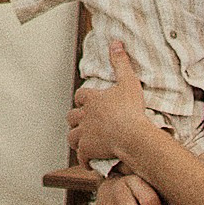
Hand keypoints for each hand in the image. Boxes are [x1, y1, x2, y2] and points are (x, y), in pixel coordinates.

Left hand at [67, 38, 156, 171]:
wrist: (132, 135)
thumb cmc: (131, 109)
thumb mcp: (128, 82)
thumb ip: (121, 63)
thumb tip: (116, 42)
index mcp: (92, 99)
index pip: (80, 96)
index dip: (83, 99)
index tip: (88, 102)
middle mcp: (84, 116)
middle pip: (72, 117)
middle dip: (76, 119)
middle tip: (84, 123)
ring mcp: (85, 134)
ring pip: (72, 136)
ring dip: (76, 139)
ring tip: (82, 142)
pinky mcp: (87, 150)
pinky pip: (81, 156)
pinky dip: (84, 159)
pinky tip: (89, 161)